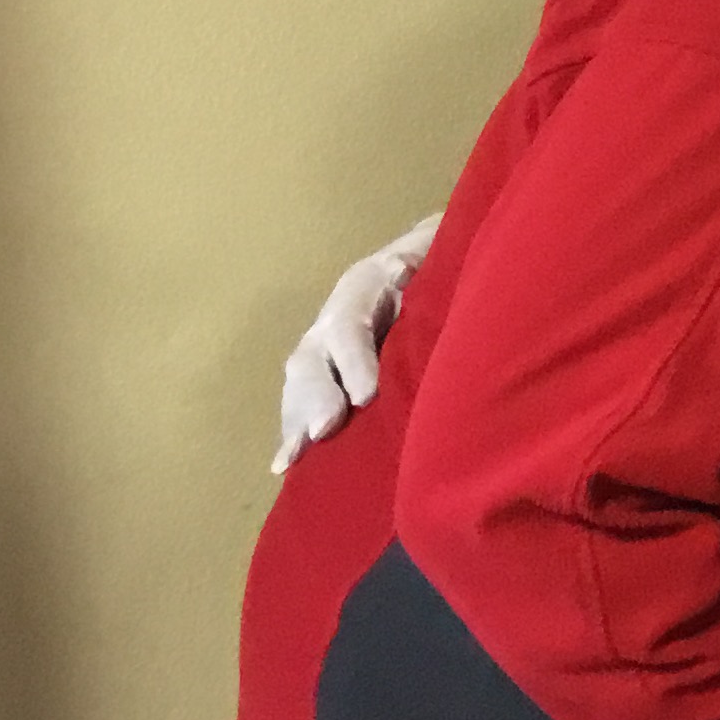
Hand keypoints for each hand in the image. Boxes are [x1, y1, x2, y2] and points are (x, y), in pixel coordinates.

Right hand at [272, 213, 443, 472]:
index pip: (348, 326)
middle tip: (323, 430)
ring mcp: (323, 348)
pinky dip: (293, 432)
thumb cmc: (434, 264)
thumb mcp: (433, 256)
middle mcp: (333, 319)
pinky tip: (285, 463)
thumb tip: (402, 271)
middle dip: (316, 397)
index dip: (353, 361)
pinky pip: (301, 402)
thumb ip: (420, 267)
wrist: (422, 262)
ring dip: (296, 421)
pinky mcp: (324, 375)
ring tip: (294, 456)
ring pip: (300, 383)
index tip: (365, 397)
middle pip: (312, 358)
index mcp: (361, 286)